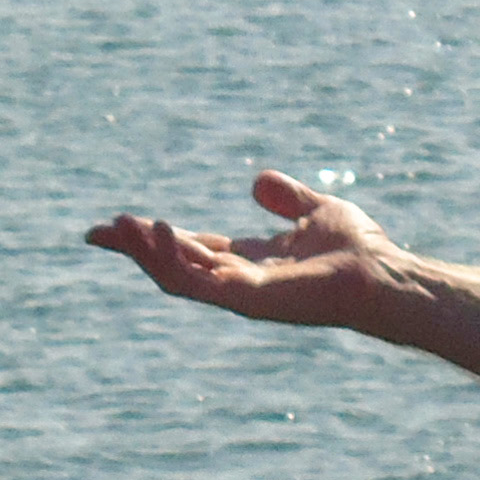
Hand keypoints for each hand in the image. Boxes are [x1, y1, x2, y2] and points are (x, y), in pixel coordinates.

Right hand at [85, 171, 405, 331]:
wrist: (383, 276)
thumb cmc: (359, 250)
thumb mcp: (316, 210)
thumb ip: (287, 199)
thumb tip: (257, 181)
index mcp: (250, 263)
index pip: (191, 250)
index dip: (155, 238)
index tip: (116, 223)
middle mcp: (239, 281)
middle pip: (172, 265)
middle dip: (134, 249)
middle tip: (96, 232)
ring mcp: (240, 293)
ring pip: (175, 278)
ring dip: (144, 253)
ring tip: (118, 227)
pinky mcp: (246, 297)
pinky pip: (197, 282)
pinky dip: (172, 257)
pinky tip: (158, 229)